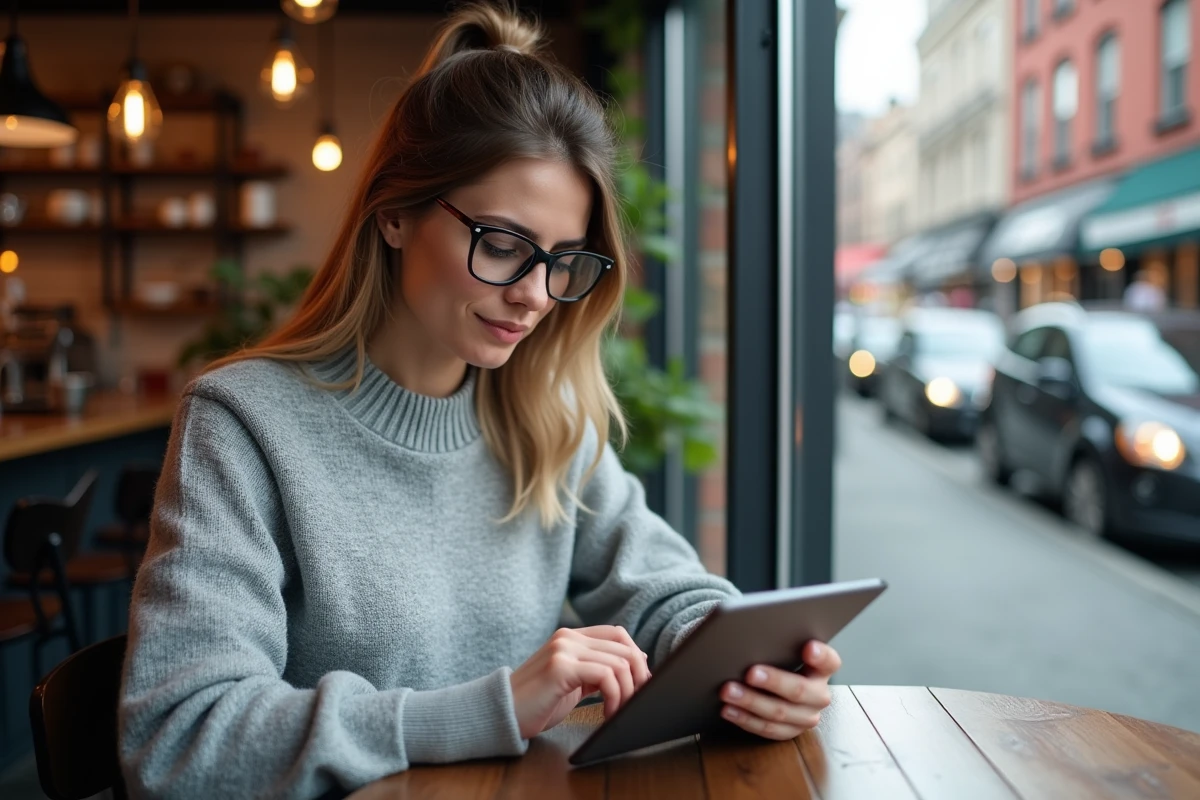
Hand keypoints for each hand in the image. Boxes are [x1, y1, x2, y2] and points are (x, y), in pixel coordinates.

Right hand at [509, 626, 651, 739]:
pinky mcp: (560, 667)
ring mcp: (563, 649)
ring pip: (619, 662)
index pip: (618, 634)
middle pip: (624, 648)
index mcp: (570, 636)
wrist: (501, 714)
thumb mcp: (572, 681)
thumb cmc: (537, 703)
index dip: (636, 657)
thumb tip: (637, 663)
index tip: (640, 684)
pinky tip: (607, 713)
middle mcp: (567, 637)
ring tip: (619, 712)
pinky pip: (605, 675)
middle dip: (639, 678)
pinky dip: (615, 697)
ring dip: (628, 692)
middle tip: (637, 702)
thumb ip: (596, 669)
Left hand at [718, 640, 840, 739]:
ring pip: (779, 712)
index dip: (821, 655)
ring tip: (728, 691)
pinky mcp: (790, 732)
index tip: (809, 646)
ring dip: (751, 702)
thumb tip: (750, 628)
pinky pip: (767, 729)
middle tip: (750, 673)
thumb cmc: (779, 659)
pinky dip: (745, 719)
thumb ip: (779, 642)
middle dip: (773, 681)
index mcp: (822, 669)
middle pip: (799, 690)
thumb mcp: (784, 648)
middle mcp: (819, 695)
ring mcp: (806, 716)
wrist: (779, 685)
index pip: (829, 661)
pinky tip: (728, 709)